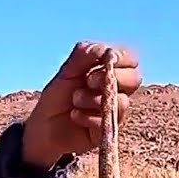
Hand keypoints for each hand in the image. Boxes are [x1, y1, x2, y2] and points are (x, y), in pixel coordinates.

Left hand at [21, 42, 141, 169]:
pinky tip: (74, 115)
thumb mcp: (66, 73)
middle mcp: (116, 89)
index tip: (105, 59)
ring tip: (74, 100)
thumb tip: (102, 48)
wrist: (43, 126)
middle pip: (135, 78)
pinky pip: (107, 121)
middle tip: (88, 80)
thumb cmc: (56, 97)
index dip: (122, 57)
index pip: (131, 59)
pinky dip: (87, 116)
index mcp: (109, 71)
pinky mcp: (108, 129)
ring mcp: (114, 110)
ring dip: (94, 98)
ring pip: (122, 101)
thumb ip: (82, 57)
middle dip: (112, 77)